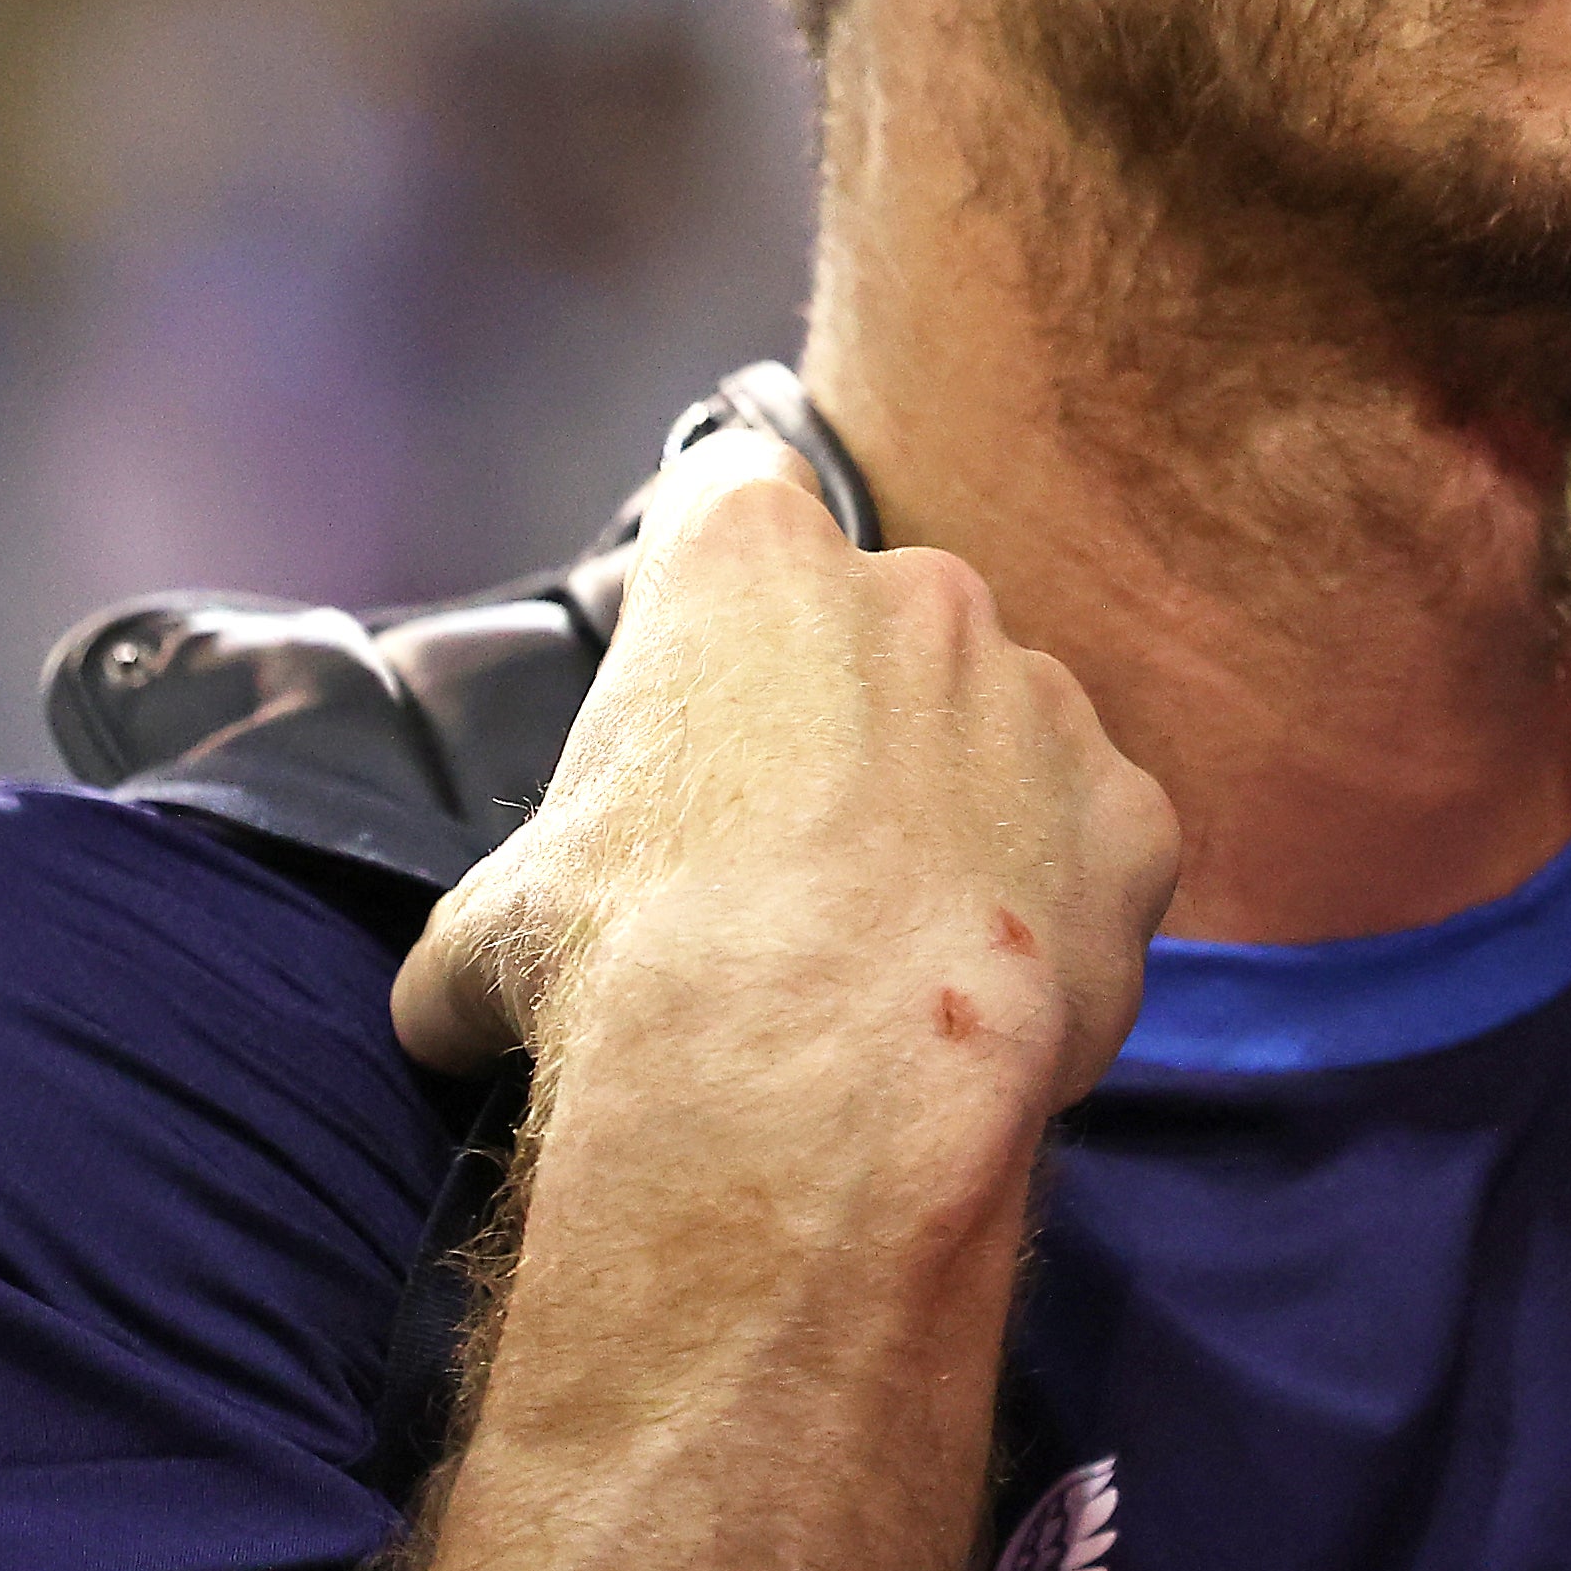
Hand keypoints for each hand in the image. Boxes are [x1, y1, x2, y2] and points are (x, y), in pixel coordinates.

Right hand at [390, 426, 1178, 1118]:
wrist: (810, 1079)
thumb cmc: (632, 968)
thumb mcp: (489, 936)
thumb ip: (484, 927)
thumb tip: (437, 1008)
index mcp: (750, 562)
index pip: (735, 490)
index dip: (719, 576)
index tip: (711, 665)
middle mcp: (917, 591)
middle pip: (885, 621)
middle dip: (849, 717)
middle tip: (793, 857)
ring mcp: (1041, 695)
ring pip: (999, 731)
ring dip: (960, 808)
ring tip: (893, 947)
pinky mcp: (1133, 814)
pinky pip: (1092, 844)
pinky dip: (1054, 904)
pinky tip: (985, 994)